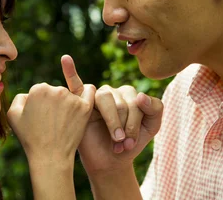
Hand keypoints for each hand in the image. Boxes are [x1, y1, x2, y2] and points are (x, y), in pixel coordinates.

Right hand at [7, 81, 95, 165]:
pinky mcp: (85, 107)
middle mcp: (56, 90)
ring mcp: (72, 98)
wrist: (50, 156)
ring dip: (67, 103)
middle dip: (53, 102)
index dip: (39, 103)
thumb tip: (30, 93)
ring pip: (69, 94)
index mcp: (38, 89)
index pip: (41, 90)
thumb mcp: (13, 115)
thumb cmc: (30, 138)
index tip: (40, 116)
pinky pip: (90, 91)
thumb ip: (19, 97)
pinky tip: (83, 100)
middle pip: (55, 90)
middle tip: (51, 121)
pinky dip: (87, 92)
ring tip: (62, 122)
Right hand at [61, 55, 162, 176]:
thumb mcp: (151, 127)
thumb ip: (156, 109)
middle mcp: (112, 91)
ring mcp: (95, 96)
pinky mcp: (80, 103)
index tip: (131, 144)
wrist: (109, 163)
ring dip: (111, 122)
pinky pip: (75, 84)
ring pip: (105, 98)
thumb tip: (141, 96)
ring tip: (114, 141)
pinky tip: (66, 60)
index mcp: (129, 94)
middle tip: (121, 146)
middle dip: (124, 127)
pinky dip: (70, 71)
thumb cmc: (129, 144)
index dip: (134, 124)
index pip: (135, 101)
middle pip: (120, 102)